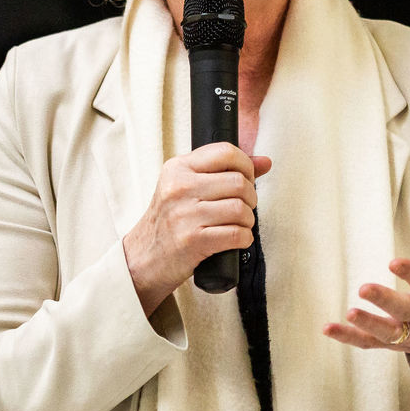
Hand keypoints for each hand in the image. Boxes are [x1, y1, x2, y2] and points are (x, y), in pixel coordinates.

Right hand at [122, 144, 271, 315]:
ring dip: (248, 220)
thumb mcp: (187, 187)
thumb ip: (223, 170)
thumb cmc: (170, 220)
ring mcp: (185, 215)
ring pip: (240, 209)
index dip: (246, 165)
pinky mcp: (192, 241)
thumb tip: (265, 162)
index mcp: (178, 168)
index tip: (245, 179)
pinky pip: (237, 234)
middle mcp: (179, 188)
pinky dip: (244, 238)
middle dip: (250, 197)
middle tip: (242, 207)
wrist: (144, 258)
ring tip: (238, 224)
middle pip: (239, 182)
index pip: (226, 152)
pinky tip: (236, 239)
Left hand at [322, 181, 409, 363]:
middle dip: (386, 302)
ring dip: (369, 324)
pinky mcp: (396, 344)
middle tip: (364, 288)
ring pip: (390, 333)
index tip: (394, 262)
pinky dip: (350, 338)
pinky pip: (371, 344)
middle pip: (407, 310)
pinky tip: (329, 328)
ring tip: (350, 312)